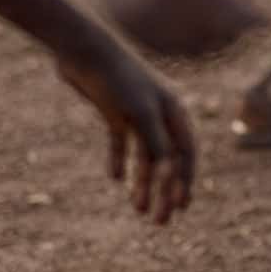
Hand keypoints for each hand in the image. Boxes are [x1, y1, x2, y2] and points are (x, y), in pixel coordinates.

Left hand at [56, 45, 196, 223]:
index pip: (187, 153)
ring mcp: (136, 113)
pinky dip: (119, 160)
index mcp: (174, 111)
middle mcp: (160, 114)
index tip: (182, 209)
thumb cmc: (117, 78)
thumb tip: (170, 176)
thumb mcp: (140, 113)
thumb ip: (157, 144)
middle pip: (168, 159)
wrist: (84, 50)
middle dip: (166, 191)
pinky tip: (115, 179)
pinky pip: (121, 143)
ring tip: (138, 209)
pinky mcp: (114, 112)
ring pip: (144, 156)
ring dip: (143, 183)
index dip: (186, 182)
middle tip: (161, 222)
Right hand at [92, 0, 263, 57]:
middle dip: (234, 36)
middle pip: (211, 36)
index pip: (230, 13)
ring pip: (184, 48)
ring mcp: (133, 7)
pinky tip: (201, 36)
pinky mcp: (120, 15)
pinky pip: (159, 48)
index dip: (254, 21)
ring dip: (209, 46)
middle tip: (253, 30)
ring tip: (230, 34)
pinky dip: (181, 49)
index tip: (270, 18)